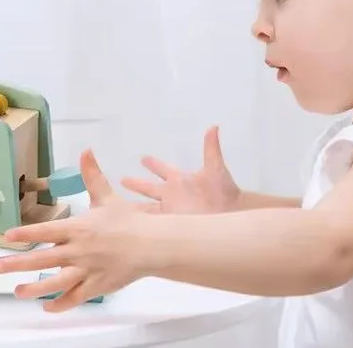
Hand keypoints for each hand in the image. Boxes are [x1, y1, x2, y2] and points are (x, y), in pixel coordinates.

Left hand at [0, 150, 150, 311]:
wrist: (152, 244)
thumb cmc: (129, 220)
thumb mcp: (107, 196)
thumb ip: (92, 175)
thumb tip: (86, 150)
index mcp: (79, 228)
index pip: (47, 231)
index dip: (26, 233)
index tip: (7, 237)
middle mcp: (79, 251)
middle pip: (43, 259)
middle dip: (18, 264)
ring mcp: (87, 271)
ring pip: (56, 283)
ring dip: (34, 289)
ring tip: (16, 292)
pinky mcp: (97, 286)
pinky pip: (75, 298)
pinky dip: (60, 304)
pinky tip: (47, 307)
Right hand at [120, 126, 241, 213]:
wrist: (231, 214)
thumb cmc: (224, 191)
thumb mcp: (215, 168)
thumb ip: (211, 148)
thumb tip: (213, 126)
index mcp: (179, 180)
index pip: (162, 169)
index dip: (153, 164)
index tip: (143, 158)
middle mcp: (172, 194)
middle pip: (148, 188)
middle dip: (136, 183)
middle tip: (121, 179)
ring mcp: (171, 210)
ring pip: (148, 208)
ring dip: (136, 207)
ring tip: (120, 207)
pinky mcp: (172, 224)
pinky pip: (154, 225)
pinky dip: (144, 225)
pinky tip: (132, 226)